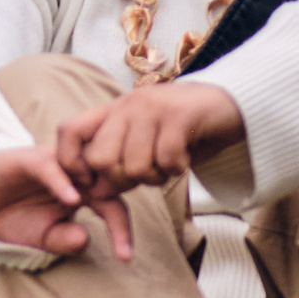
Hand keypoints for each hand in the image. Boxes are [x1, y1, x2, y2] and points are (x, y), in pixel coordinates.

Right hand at [0, 145, 129, 261]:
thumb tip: (86, 238)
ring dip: (100, 189)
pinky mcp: (31, 159)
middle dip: (119, 216)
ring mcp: (55, 165)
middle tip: (123, 247)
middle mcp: (75, 176)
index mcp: (83, 193)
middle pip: (109, 186)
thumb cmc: (10, 216)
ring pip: (86, 169)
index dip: (122, 231)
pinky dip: (63, 182)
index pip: (113, 206)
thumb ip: (64, 241)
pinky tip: (70, 201)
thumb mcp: (41, 238)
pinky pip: (52, 167)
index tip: (125, 259)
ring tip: (108, 219)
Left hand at [53, 81, 243, 237]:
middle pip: (101, 159)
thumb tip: (95, 193)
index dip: (71, 162)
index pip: (68, 131)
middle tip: (146, 174)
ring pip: (135, 166)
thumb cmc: (182, 131)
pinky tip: (184, 158)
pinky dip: (176, 169)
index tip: (91, 182)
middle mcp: (127, 105)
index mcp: (112, 111)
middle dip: (122, 180)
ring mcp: (152, 108)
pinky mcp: (179, 115)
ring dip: (155, 177)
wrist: (230, 104)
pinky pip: (166, 160)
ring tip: (169, 163)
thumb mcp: (143, 144)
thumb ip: (118, 164)